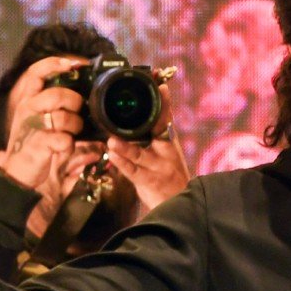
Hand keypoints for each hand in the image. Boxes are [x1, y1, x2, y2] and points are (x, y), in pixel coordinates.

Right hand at [0, 55, 87, 190]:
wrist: (18, 172)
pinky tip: (64, 146)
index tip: (73, 64)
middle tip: (77, 111)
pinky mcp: (38, 145)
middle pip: (56, 94)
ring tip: (72, 132)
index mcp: (27, 100)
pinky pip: (64, 139)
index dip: (54, 64)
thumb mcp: (39, 118)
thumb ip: (54, 103)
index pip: (35, 73)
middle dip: (74, 102)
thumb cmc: (34, 142)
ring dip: (75, 125)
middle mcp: (27, 110)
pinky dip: (69, 144)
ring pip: (63, 118)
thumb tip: (80, 90)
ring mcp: (31, 127)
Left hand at [104, 85, 191, 212]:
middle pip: (160, 131)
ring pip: (140, 154)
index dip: (165, 103)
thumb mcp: (166, 152)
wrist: (178, 203)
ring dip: (126, 147)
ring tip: (112, 140)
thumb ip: (155, 133)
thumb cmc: (167, 174)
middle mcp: (166, 152)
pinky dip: (122, 163)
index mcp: (169, 141)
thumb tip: (143, 113)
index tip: (161, 87)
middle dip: (154, 116)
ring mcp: (158, 167)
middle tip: (140, 103)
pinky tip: (113, 156)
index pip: (168, 119)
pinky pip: (133, 172)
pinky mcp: (148, 182)